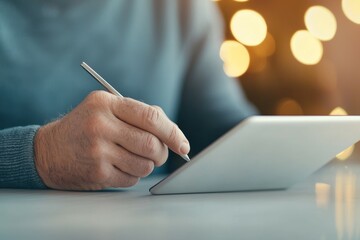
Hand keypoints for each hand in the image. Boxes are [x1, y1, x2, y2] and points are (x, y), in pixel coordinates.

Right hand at [34, 91, 189, 189]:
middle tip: (158, 154)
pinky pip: (132, 178)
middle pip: (151, 144)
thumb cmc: (86, 127)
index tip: (183, 145)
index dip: (173, 133)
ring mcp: (98, 150)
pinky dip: (133, 175)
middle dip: (162, 153)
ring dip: (147, 165)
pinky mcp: (97, 172)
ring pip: (145, 164)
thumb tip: (171, 132)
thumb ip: (138, 114)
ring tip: (134, 158)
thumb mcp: (106, 108)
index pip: (151, 118)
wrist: (49, 150)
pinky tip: (120, 166)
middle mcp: (101, 125)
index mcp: (106, 104)